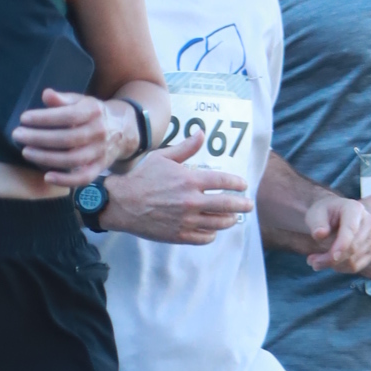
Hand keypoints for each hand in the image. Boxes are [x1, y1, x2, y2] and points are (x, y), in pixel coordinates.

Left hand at [12, 88, 114, 189]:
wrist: (122, 130)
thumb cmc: (93, 115)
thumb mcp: (81, 101)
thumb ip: (63, 100)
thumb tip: (46, 94)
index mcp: (93, 111)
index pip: (67, 116)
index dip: (45, 118)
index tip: (24, 119)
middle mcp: (98, 132)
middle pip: (67, 138)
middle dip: (39, 138)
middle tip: (18, 135)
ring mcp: (99, 152)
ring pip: (72, 159)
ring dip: (47, 158)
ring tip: (26, 152)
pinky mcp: (99, 168)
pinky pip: (83, 178)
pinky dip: (65, 180)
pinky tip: (47, 176)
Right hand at [105, 133, 250, 247]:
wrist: (121, 203)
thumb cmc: (142, 178)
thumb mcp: (163, 157)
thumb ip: (186, 148)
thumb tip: (201, 132)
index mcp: (190, 180)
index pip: (223, 182)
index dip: (237, 184)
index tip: (243, 185)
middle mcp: (191, 201)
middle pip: (227, 205)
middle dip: (242, 205)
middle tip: (249, 206)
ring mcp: (185, 220)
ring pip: (218, 223)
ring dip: (229, 221)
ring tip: (233, 219)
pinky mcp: (178, 235)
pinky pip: (203, 237)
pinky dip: (211, 234)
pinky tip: (212, 231)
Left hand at [295, 191, 370, 277]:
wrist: (334, 217)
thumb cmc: (323, 215)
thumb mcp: (314, 214)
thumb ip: (316, 223)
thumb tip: (320, 234)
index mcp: (355, 208)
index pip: (351, 230)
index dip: (342, 245)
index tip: (332, 257)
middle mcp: (369, 221)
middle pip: (352, 248)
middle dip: (329, 259)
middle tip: (311, 261)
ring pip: (353, 261)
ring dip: (332, 265)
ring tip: (316, 260)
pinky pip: (356, 267)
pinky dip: (340, 268)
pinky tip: (329, 261)